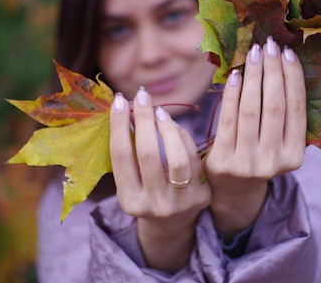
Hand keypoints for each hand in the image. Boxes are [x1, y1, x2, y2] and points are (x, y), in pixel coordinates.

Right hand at [109, 89, 210, 269]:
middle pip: (147, 154)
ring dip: (166, 128)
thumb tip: (125, 108)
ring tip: (159, 111)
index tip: (119, 101)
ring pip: (176, 157)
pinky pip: (194, 157)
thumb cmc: (145, 192)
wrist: (172, 224)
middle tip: (141, 96)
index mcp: (130, 201)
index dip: (118, 125)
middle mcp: (154, 204)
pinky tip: (173, 125)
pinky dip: (183, 137)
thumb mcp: (131, 181)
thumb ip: (128, 152)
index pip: (121, 156)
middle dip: (143, 120)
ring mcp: (180, 202)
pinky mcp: (201, 195)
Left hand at [204, 37, 306, 239]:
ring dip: (254, 76)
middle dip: (273, 71)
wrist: (233, 192)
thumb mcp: (279, 145)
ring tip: (254, 53)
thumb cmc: (258, 156)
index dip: (293, 78)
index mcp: (294, 157)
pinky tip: (236, 75)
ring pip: (252, 110)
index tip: (289, 53)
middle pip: (275, 106)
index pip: (296, 109)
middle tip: (270, 45)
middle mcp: (274, 162)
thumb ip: (284, 117)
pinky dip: (232, 94)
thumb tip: (283, 64)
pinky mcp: (224, 161)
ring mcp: (248, 163)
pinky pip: (228, 119)